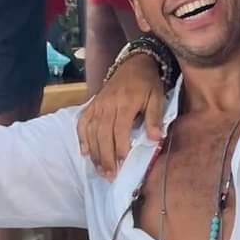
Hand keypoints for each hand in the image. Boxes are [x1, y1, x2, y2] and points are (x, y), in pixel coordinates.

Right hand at [77, 53, 164, 177]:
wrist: (134, 63)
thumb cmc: (148, 84)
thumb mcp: (157, 98)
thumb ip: (155, 118)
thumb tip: (155, 139)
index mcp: (125, 102)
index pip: (119, 130)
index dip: (120, 149)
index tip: (123, 165)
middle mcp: (108, 104)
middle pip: (103, 134)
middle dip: (106, 157)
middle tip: (110, 176)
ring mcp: (98, 104)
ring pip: (92, 131)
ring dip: (94, 153)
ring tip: (100, 170)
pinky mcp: (92, 104)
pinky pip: (83, 122)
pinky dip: (82, 137)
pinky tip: (84, 152)